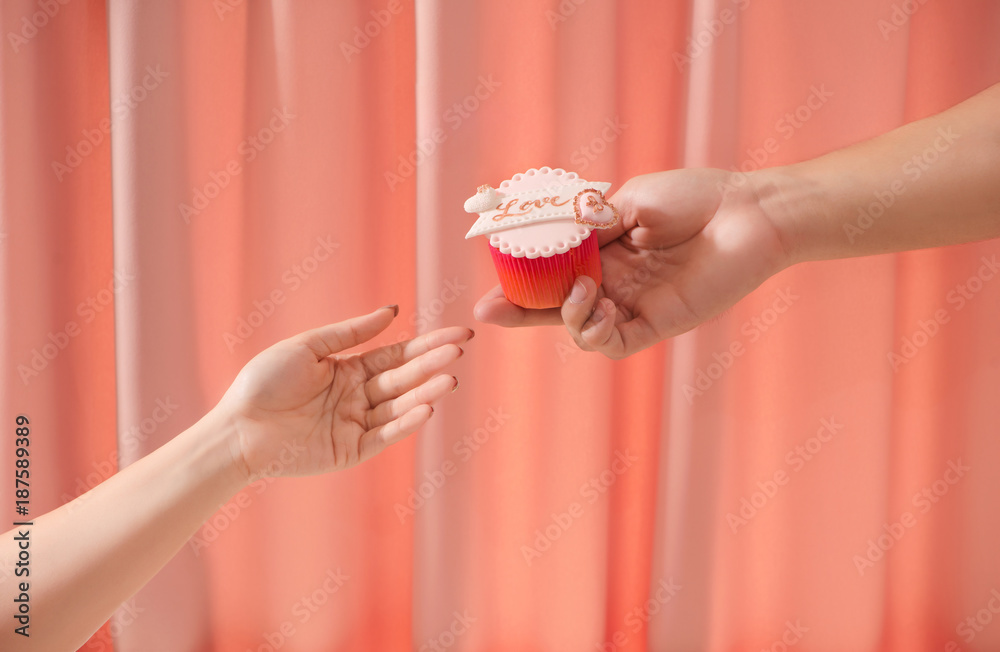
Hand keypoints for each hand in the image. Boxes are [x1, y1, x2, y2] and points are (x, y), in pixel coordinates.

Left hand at [214, 306, 472, 480]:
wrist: (237, 428)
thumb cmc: (264, 382)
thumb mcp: (309, 346)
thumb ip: (352, 332)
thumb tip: (393, 310)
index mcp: (348, 370)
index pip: (397, 355)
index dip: (428, 344)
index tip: (459, 334)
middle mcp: (357, 397)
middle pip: (403, 377)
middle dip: (432, 363)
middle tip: (461, 349)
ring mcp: (356, 424)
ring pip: (399, 406)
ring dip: (425, 392)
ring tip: (450, 379)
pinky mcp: (350, 451)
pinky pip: (384, 435)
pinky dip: (405, 423)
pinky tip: (426, 408)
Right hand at [474, 169, 789, 357]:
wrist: (747, 211)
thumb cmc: (695, 197)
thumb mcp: (631, 201)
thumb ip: (592, 226)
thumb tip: (556, 240)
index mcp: (603, 250)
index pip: (552, 270)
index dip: (519, 279)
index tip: (488, 279)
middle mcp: (613, 281)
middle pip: (554, 306)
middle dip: (519, 311)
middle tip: (488, 310)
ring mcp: (633, 305)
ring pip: (579, 329)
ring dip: (566, 315)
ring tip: (583, 290)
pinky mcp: (656, 325)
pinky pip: (612, 344)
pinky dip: (594, 331)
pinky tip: (600, 305)